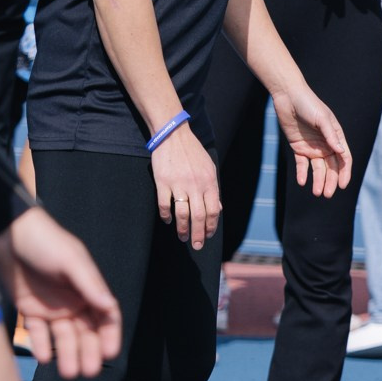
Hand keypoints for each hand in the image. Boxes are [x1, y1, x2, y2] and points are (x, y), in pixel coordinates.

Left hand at [0, 207, 122, 379]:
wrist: (7, 233)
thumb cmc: (44, 241)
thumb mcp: (71, 259)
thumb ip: (90, 283)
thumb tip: (110, 306)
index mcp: (88, 287)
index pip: (106, 317)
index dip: (110, 335)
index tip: (110, 354)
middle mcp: (73, 300)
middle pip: (86, 332)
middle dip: (89, 352)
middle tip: (88, 371)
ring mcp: (51, 306)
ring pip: (64, 337)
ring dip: (67, 354)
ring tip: (67, 372)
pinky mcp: (30, 309)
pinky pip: (38, 333)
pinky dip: (42, 345)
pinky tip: (44, 358)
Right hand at [150, 123, 223, 249]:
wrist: (173, 135)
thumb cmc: (192, 152)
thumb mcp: (209, 168)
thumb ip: (214, 189)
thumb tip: (218, 209)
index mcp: (209, 182)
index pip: (213, 210)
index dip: (211, 226)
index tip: (208, 235)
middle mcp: (196, 185)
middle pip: (199, 216)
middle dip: (198, 234)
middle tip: (196, 245)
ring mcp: (178, 184)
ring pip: (182, 214)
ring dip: (183, 229)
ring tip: (183, 237)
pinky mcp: (163, 182)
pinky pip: (165, 205)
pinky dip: (166, 216)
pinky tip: (168, 221)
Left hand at [272, 85, 352, 201]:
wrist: (288, 96)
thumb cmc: (308, 103)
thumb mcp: (321, 118)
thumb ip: (331, 135)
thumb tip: (341, 153)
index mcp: (335, 136)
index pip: (343, 158)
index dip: (345, 172)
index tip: (343, 185)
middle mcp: (326, 144)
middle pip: (331, 167)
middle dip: (331, 181)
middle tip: (328, 194)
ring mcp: (312, 147)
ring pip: (318, 169)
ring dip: (318, 181)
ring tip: (317, 193)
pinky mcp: (298, 147)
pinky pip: (302, 164)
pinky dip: (303, 173)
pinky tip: (302, 182)